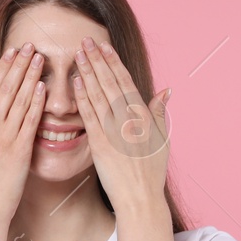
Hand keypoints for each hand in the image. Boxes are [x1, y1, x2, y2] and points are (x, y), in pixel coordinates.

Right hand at [0, 42, 46, 240]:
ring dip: (29, 76)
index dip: (3, 68)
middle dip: (18, 64)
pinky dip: (35, 102)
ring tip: (39, 57)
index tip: (12, 51)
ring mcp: (4, 137)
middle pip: (5, 88)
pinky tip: (43, 87)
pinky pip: (29, 121)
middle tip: (29, 44)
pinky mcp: (19, 150)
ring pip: (18, 100)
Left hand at [72, 37, 171, 214]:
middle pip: (111, 83)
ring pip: (99, 95)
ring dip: (87, 72)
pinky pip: (90, 116)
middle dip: (97, 60)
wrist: (141, 199)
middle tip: (86, 41)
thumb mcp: (163, 140)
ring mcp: (114, 132)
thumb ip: (161, 113)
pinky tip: (74, 83)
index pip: (126, 82)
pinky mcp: (100, 145)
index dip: (114, 63)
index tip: (104, 46)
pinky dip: (82, 98)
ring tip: (78, 54)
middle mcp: (129, 120)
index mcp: (144, 117)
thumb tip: (165, 90)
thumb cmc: (151, 173)